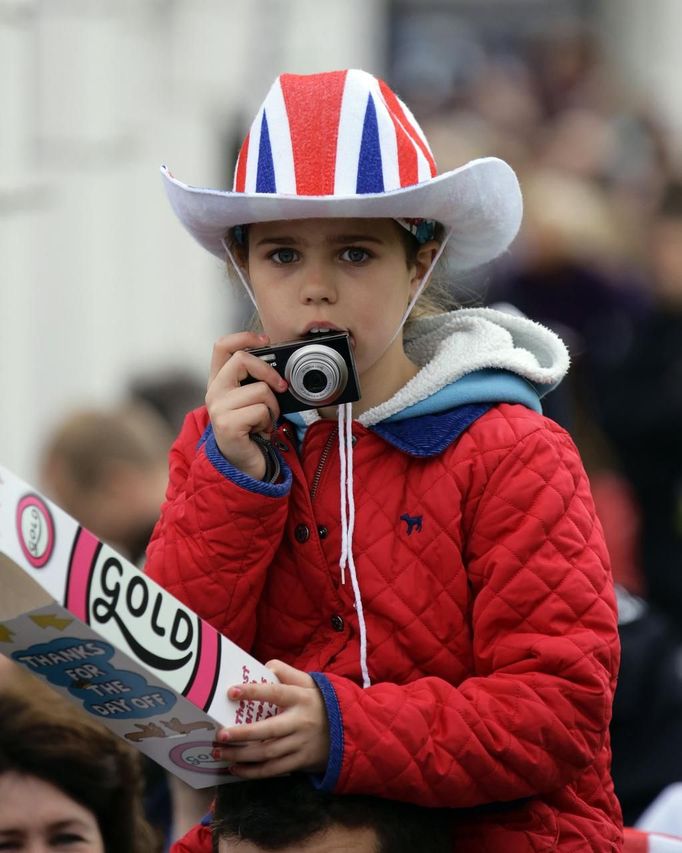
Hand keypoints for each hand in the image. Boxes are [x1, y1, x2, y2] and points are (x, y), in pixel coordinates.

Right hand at [205, 332, 287, 478]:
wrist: (242, 463)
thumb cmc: (250, 430)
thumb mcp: (251, 400)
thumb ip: (256, 381)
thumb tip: (280, 367)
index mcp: (218, 381)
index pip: (222, 346)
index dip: (243, 336)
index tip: (265, 340)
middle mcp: (213, 392)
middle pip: (243, 360)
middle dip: (270, 372)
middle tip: (280, 388)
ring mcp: (218, 408)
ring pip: (260, 390)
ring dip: (273, 407)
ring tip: (265, 419)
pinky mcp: (227, 424)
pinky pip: (262, 410)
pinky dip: (269, 421)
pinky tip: (260, 430)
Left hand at [213, 660, 329, 777]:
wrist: (348, 729)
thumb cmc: (318, 702)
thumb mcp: (308, 683)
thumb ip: (286, 673)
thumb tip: (264, 667)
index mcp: (301, 698)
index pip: (275, 693)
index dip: (253, 692)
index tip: (231, 692)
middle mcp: (300, 722)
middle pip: (268, 730)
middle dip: (243, 734)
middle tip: (220, 734)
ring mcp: (301, 744)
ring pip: (268, 753)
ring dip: (241, 755)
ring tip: (220, 752)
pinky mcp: (301, 762)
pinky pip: (274, 770)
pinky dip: (253, 772)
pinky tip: (235, 768)